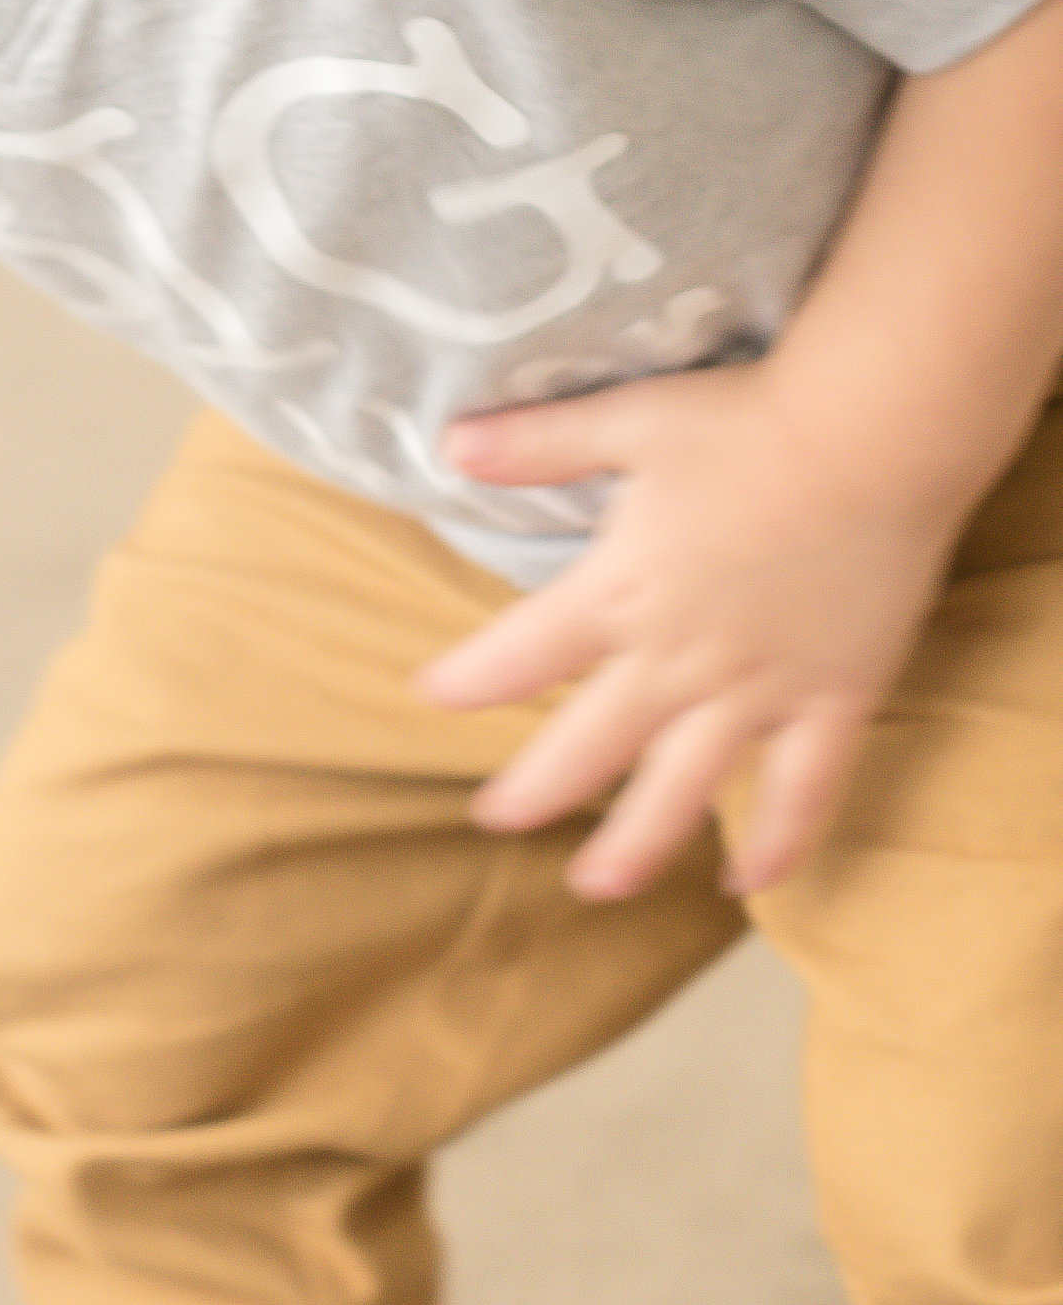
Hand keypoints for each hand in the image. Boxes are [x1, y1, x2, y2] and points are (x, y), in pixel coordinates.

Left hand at [414, 364, 960, 900]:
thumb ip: (536, 443)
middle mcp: (677, 660)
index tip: (429, 696)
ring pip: (681, 793)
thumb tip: (449, 444)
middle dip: (532, 791)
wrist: (876, 435)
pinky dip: (776, 844)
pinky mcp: (833, 701)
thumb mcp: (626, 419)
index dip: (464, 681)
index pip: (514, 657)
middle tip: (495, 819)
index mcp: (617, 593)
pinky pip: (803, 793)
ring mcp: (757, 691)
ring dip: (633, 847)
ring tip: (596, 884)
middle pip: (584, 748)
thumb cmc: (748, 420)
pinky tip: (745, 882)